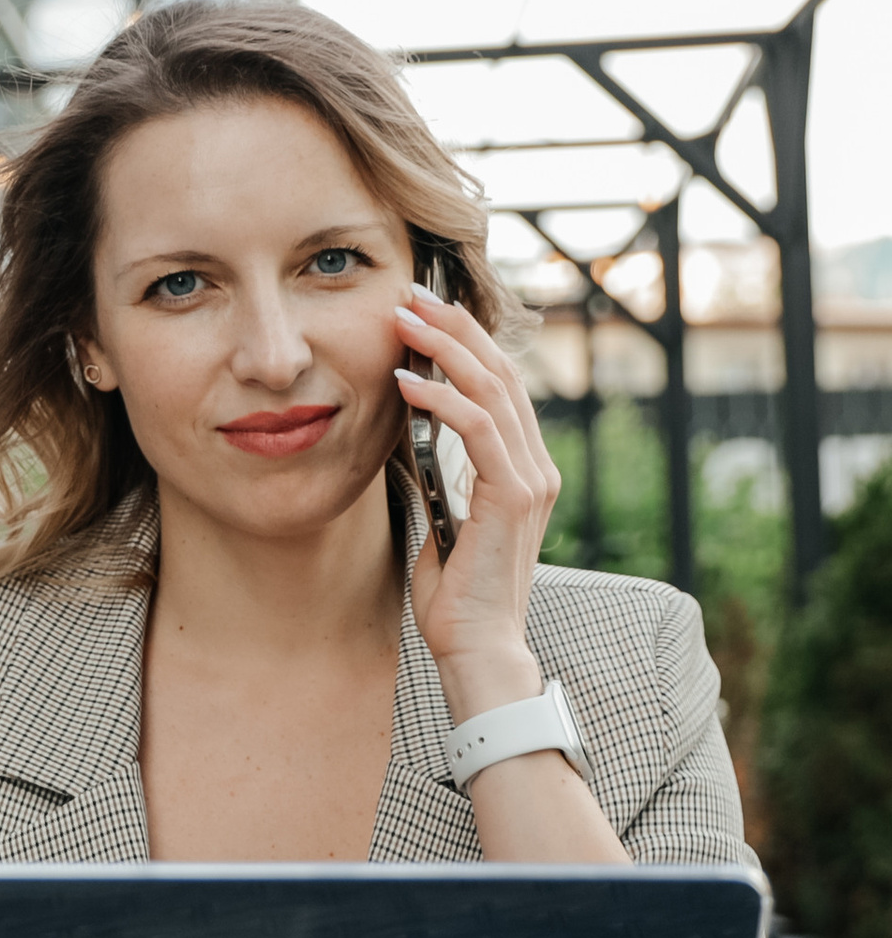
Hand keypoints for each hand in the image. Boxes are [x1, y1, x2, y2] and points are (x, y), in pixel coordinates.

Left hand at [392, 283, 562, 722]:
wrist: (475, 644)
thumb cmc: (454, 589)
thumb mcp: (440, 514)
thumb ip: (435, 472)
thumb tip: (404, 431)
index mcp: (521, 466)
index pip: (498, 385)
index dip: (462, 341)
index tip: (419, 311)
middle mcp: (535, 465)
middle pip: (500, 372)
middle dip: (454, 327)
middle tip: (410, 293)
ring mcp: (530, 478)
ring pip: (492, 389)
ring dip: (444, 348)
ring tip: (402, 320)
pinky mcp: (514, 497)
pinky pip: (479, 429)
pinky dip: (441, 399)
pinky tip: (406, 381)